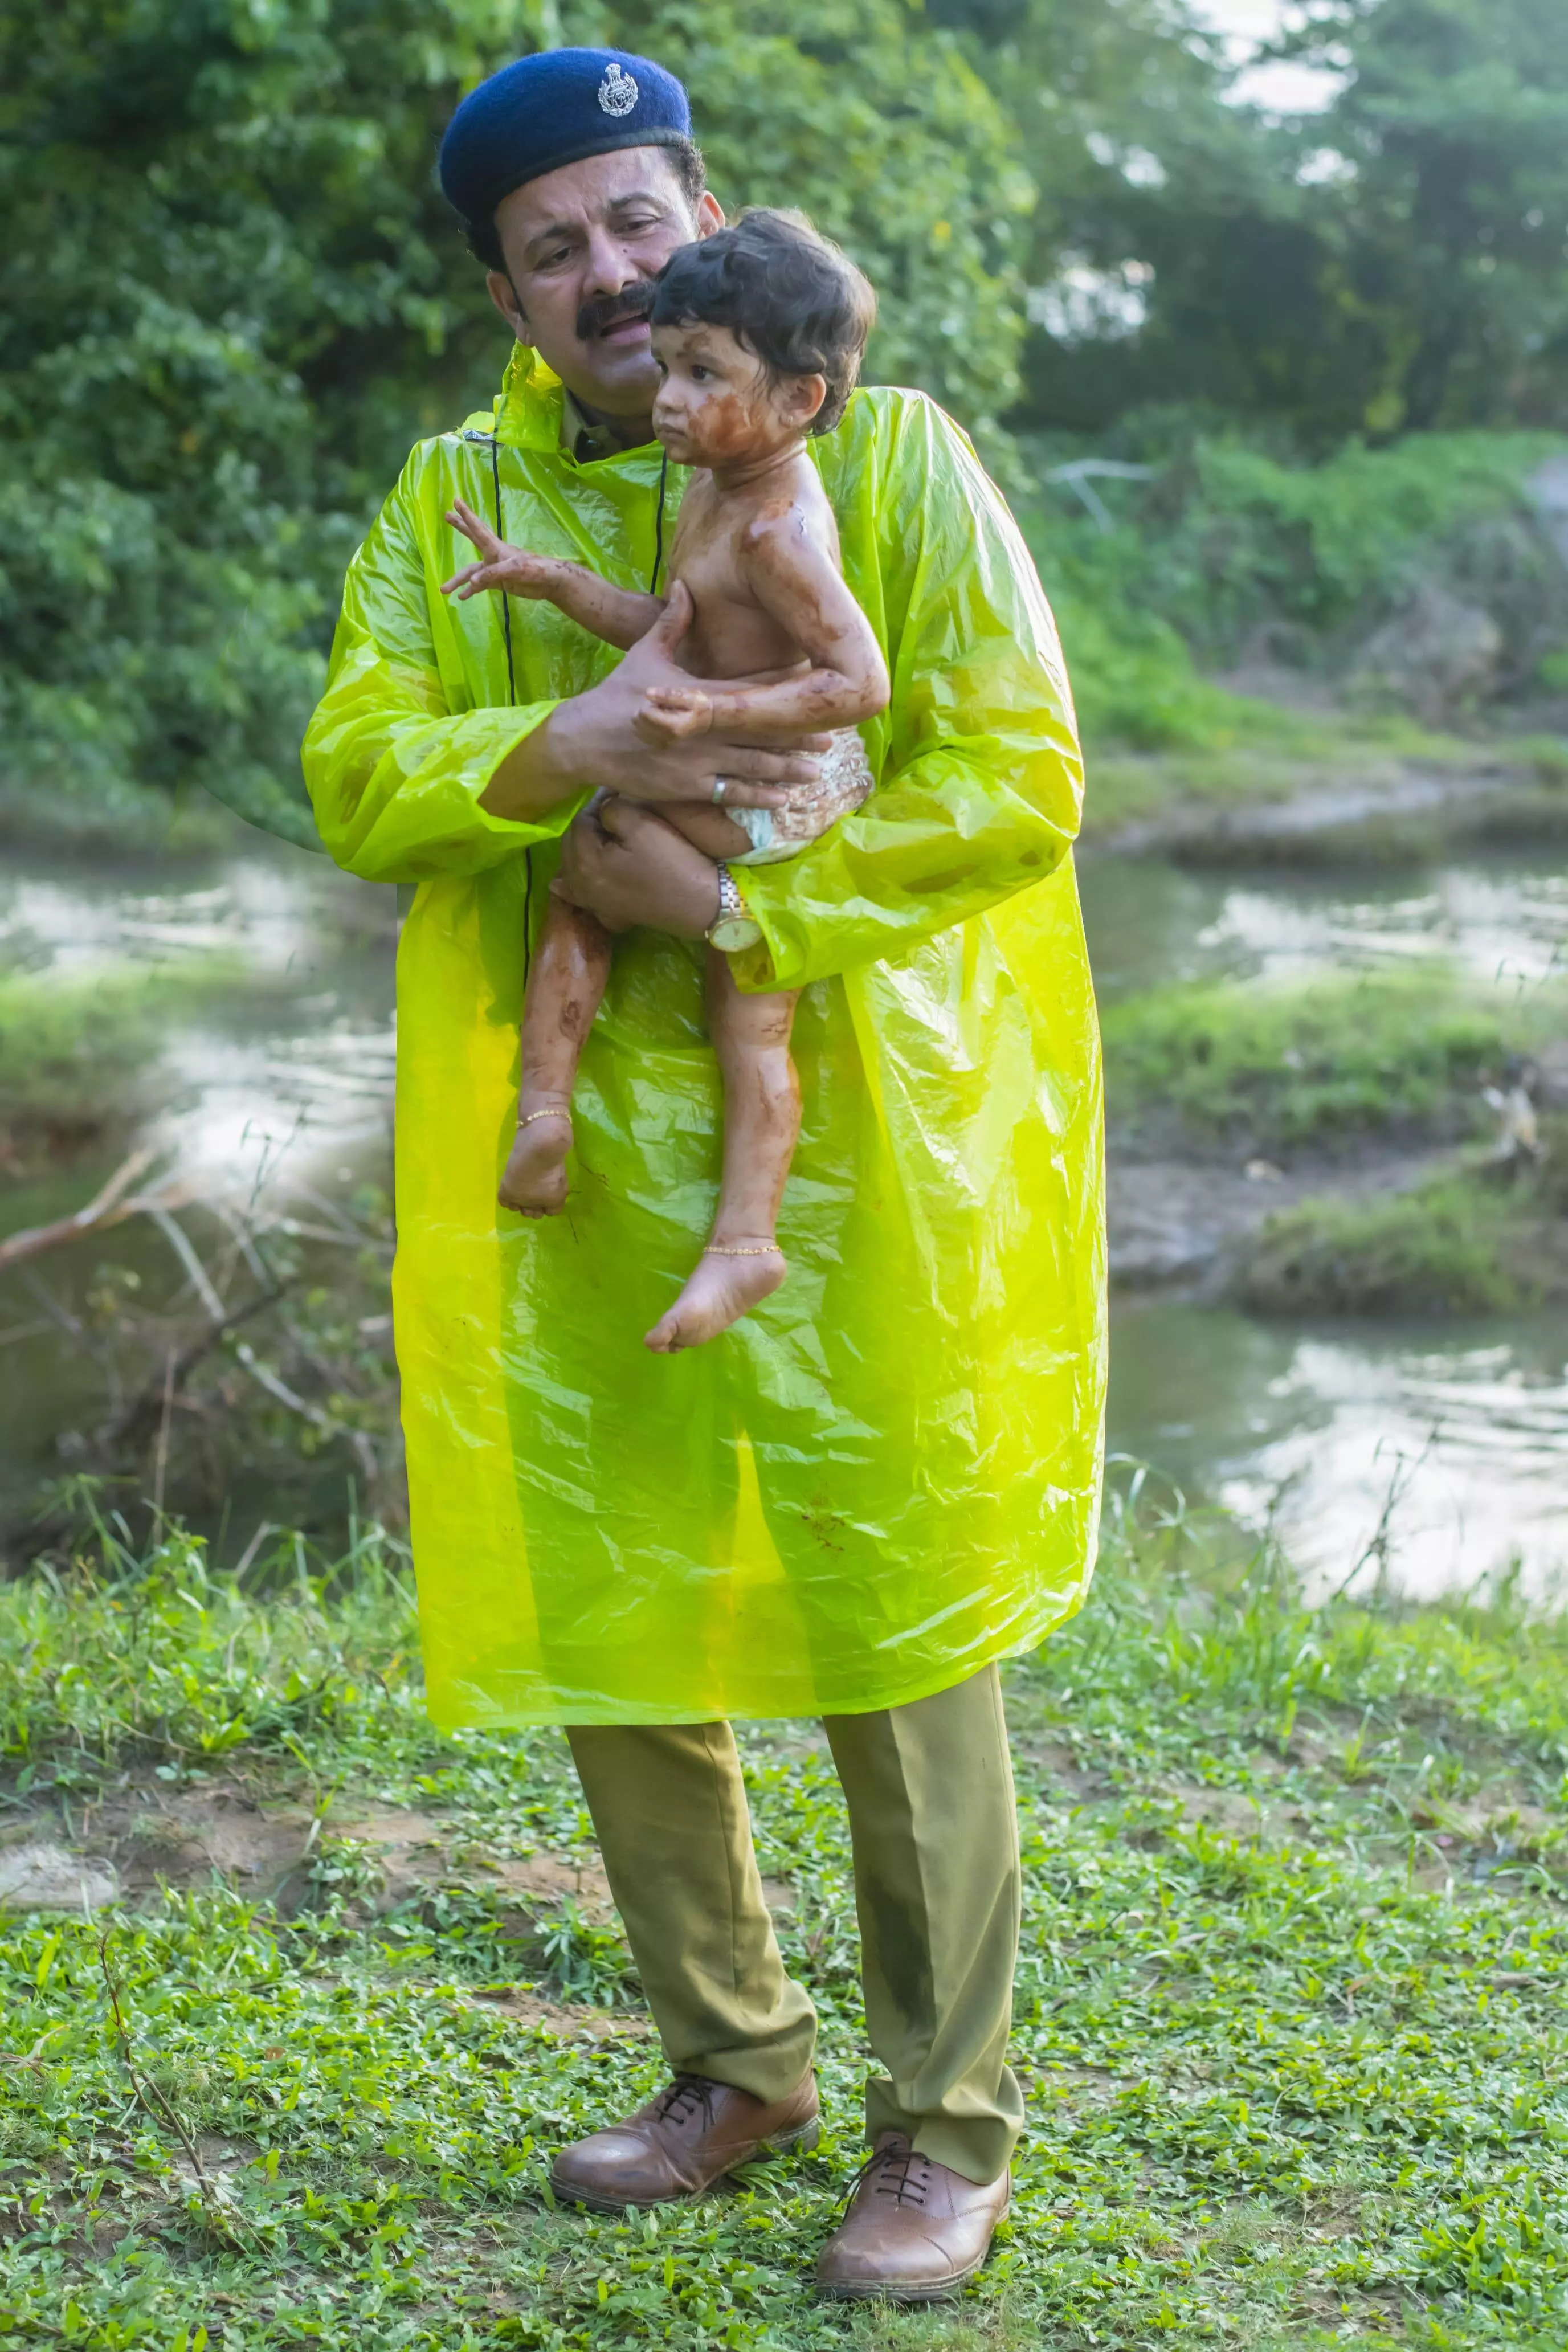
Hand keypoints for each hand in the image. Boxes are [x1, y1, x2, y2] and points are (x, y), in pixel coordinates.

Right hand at [441, 497, 554, 600]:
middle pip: (472, 539)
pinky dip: (470, 591)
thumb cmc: (535, 570)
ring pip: (470, 573)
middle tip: (446, 515)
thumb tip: (472, 582)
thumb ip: (492, 574)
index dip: (467, 516)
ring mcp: (494, 569)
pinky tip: (462, 597)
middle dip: (460, 527)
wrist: (550, 583)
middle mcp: (493, 555)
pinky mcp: (499, 582)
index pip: (478, 529)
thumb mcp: (515, 569)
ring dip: (457, 580)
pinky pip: (480, 586)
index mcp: (496, 547)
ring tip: (443, 589)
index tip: (456, 500)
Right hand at [499, 584, 825, 812]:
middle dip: (797, 737)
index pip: (751, 691)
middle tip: (832, 740)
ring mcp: (696, 760)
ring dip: (786, 770)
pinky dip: (758, 797)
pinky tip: (783, 800)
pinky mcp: (686, 788)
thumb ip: (673, 621)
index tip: (813, 693)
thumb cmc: (615, 694)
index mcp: (698, 691)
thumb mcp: (644, 651)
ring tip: (816, 772)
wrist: (582, 739)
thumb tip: (686, 584)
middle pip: (761, 732)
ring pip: (752, 766)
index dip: (784, 695)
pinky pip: (729, 793)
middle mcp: (703, 727)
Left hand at [554, 799, 722, 938]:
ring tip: (601, 836)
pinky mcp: (607, 913)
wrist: (700, 904)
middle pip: (572, 844)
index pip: (581, 820)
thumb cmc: (672, 861)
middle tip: (611, 811)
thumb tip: (603, 809)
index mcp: (585, 860)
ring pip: (573, 868)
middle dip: (589, 825)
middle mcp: (580, 884)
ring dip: (581, 849)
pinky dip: (575, 885)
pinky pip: (580, 896)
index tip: (617, 792)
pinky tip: (571, 883)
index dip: (598, 803)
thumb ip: (612, 809)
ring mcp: (593, 902)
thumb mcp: (642, 824)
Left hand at [634, 684, 712, 745]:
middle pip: (638, 722)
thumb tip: (647, 693)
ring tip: (659, 714)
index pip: (644, 714)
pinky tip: (656, 722)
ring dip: (644, 719)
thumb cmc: (697, 705)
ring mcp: (662, 743)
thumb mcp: (686, 696)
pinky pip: (642, 736)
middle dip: (644, 711)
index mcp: (671, 726)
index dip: (648, 704)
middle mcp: (665, 738)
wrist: (706, 720)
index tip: (660, 702)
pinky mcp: (660, 745)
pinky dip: (644, 727)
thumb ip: (667, 695)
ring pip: (638, 729)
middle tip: (659, 707)